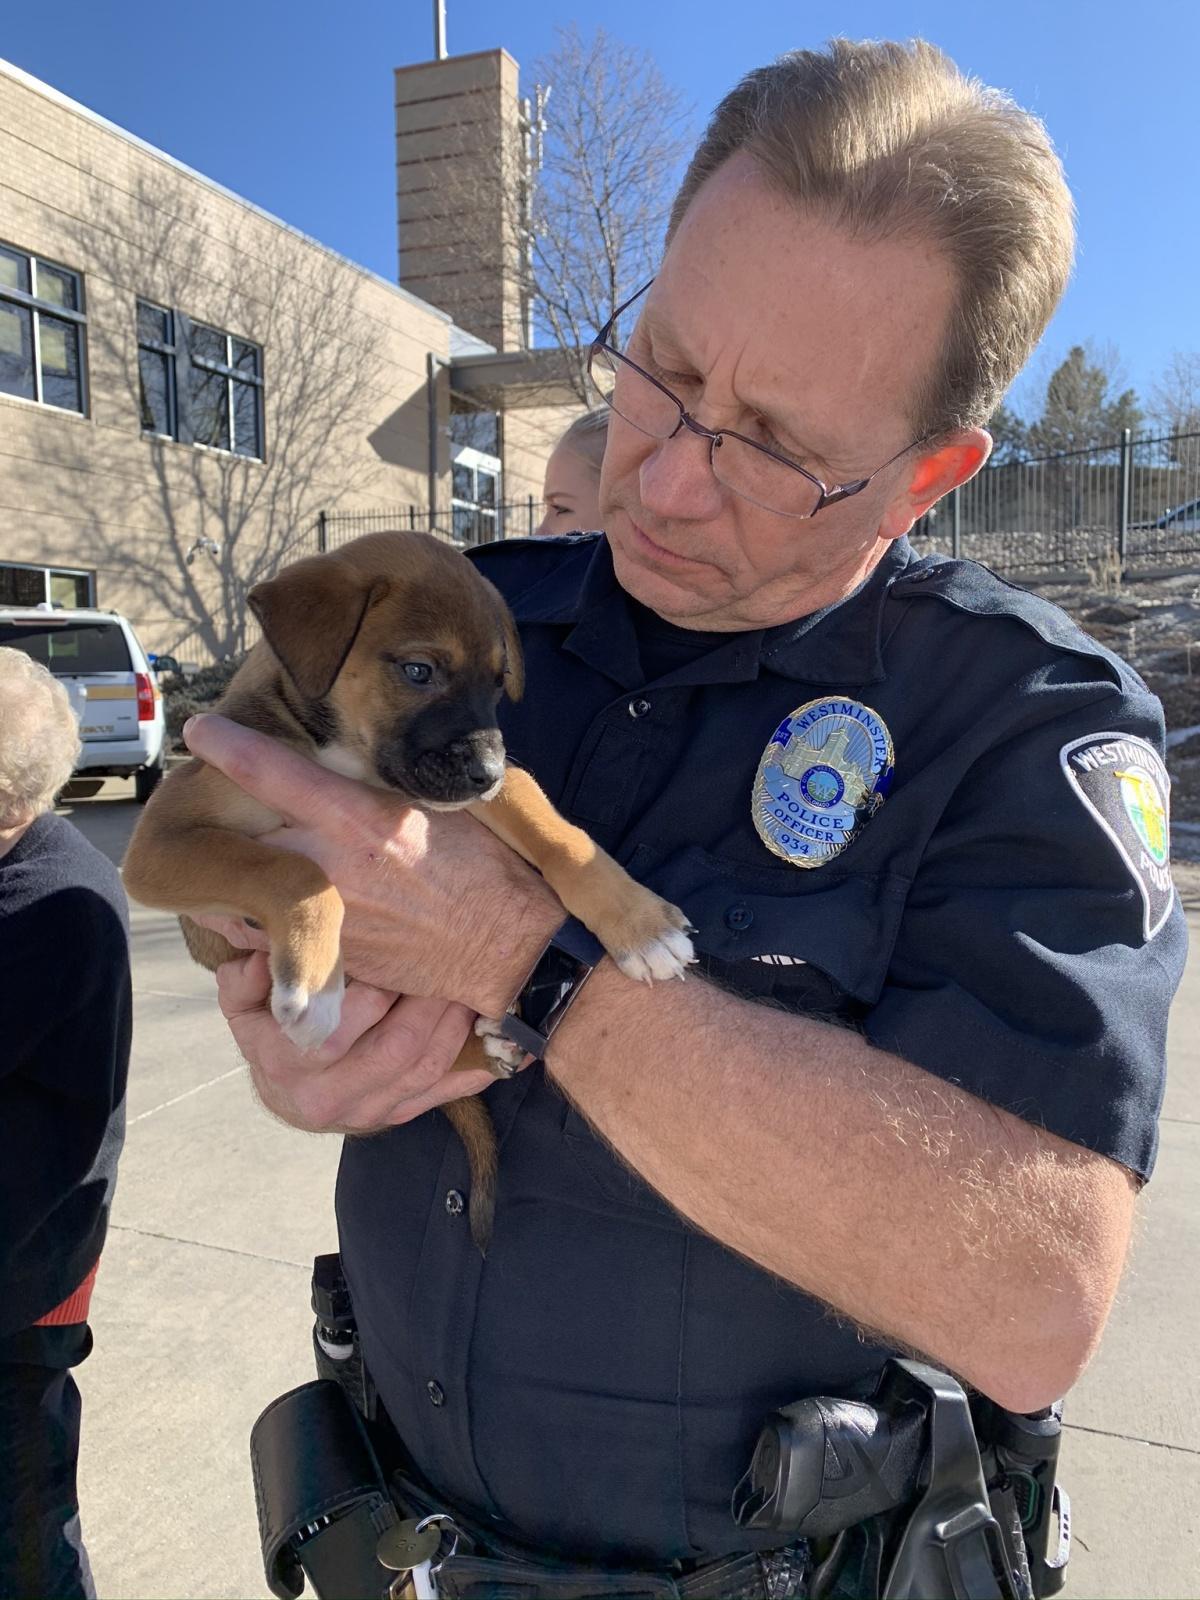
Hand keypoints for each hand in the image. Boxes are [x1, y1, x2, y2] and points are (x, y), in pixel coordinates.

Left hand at [183, 714, 561, 1016]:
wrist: (510, 946)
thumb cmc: (486, 868)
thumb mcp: (441, 806)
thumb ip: (384, 785)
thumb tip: (348, 759)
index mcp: (362, 818)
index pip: (277, 774)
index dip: (231, 748)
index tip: (200, 732)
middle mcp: (332, 866)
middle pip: (241, 834)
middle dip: (219, 815)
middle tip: (203, 798)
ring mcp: (324, 914)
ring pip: (245, 889)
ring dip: (231, 868)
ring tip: (227, 851)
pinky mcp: (328, 953)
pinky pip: (268, 932)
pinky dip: (257, 913)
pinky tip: (264, 898)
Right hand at [218, 951, 495, 1132]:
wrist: (286, 1091)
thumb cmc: (272, 1031)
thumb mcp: (246, 1004)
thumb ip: (248, 978)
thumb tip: (263, 959)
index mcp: (289, 1064)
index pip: (337, 1031)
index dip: (373, 992)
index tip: (396, 954)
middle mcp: (329, 1097)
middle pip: (395, 1050)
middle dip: (428, 1003)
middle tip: (450, 962)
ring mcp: (369, 1112)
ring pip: (426, 1069)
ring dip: (456, 1025)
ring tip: (471, 983)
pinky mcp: (400, 1115)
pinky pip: (446, 1093)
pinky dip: (477, 1065)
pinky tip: (500, 1037)